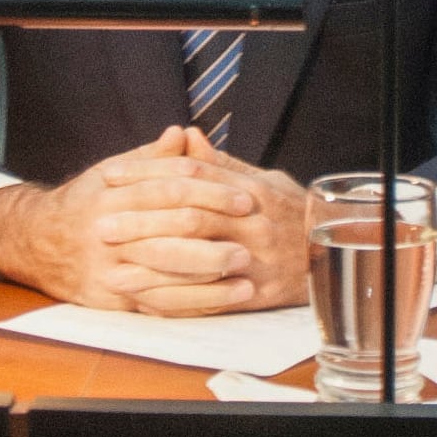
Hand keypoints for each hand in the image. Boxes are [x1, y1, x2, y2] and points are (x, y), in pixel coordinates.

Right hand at [0, 124, 286, 314]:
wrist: (39, 244)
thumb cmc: (85, 204)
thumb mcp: (111, 174)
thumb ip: (152, 159)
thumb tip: (184, 133)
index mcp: (112, 195)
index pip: (170, 188)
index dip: (211, 192)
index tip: (245, 197)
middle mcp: (108, 230)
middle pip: (172, 230)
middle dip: (217, 233)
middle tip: (254, 236)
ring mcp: (108, 268)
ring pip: (168, 271)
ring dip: (212, 272)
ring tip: (247, 272)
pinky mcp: (111, 300)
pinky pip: (160, 303)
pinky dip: (197, 302)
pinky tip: (226, 299)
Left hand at [103, 127, 309, 310]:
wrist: (335, 253)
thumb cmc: (292, 213)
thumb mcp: (263, 179)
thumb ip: (221, 163)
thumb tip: (186, 135)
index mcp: (250, 190)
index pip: (191, 176)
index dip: (147, 174)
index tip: (110, 176)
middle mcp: (251, 223)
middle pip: (188, 219)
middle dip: (141, 223)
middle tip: (101, 227)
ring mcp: (255, 260)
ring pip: (196, 261)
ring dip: (151, 267)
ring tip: (112, 270)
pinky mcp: (256, 293)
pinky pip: (210, 299)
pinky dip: (176, 300)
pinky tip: (145, 301)